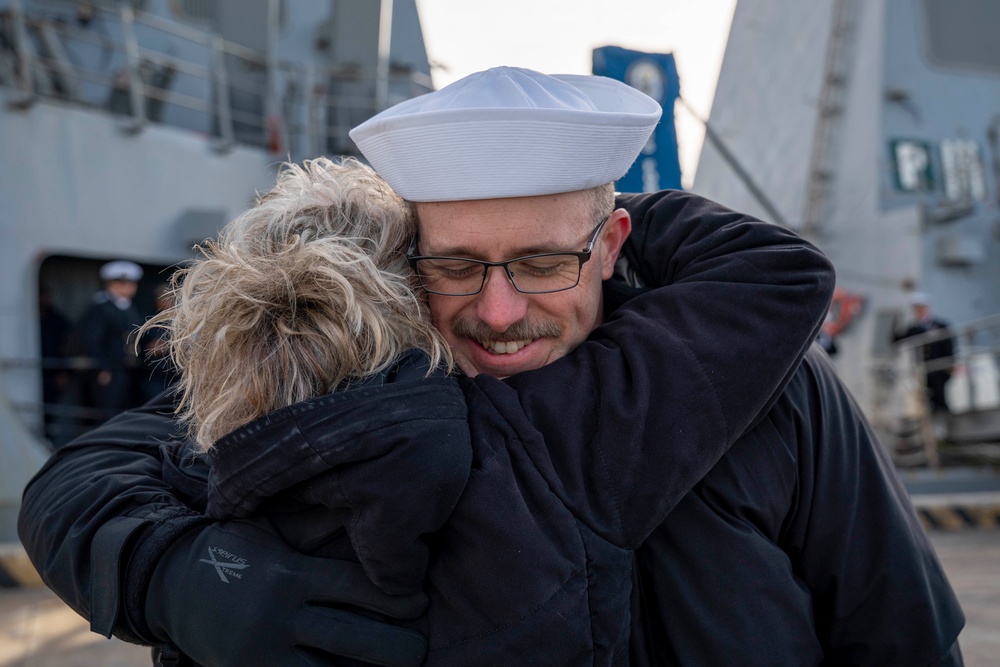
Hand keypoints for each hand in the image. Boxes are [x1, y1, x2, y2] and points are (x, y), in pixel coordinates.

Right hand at [145, 519, 427, 665]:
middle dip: (396, 646)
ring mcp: (262, 655)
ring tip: (398, 666)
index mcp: (289, 575)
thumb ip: (317, 523)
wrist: (168, 586)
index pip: (354, 587)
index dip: (394, 598)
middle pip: (352, 637)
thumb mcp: (271, 528)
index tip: (420, 602)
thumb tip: (368, 501)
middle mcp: (278, 617)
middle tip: (420, 646)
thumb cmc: (233, 550)